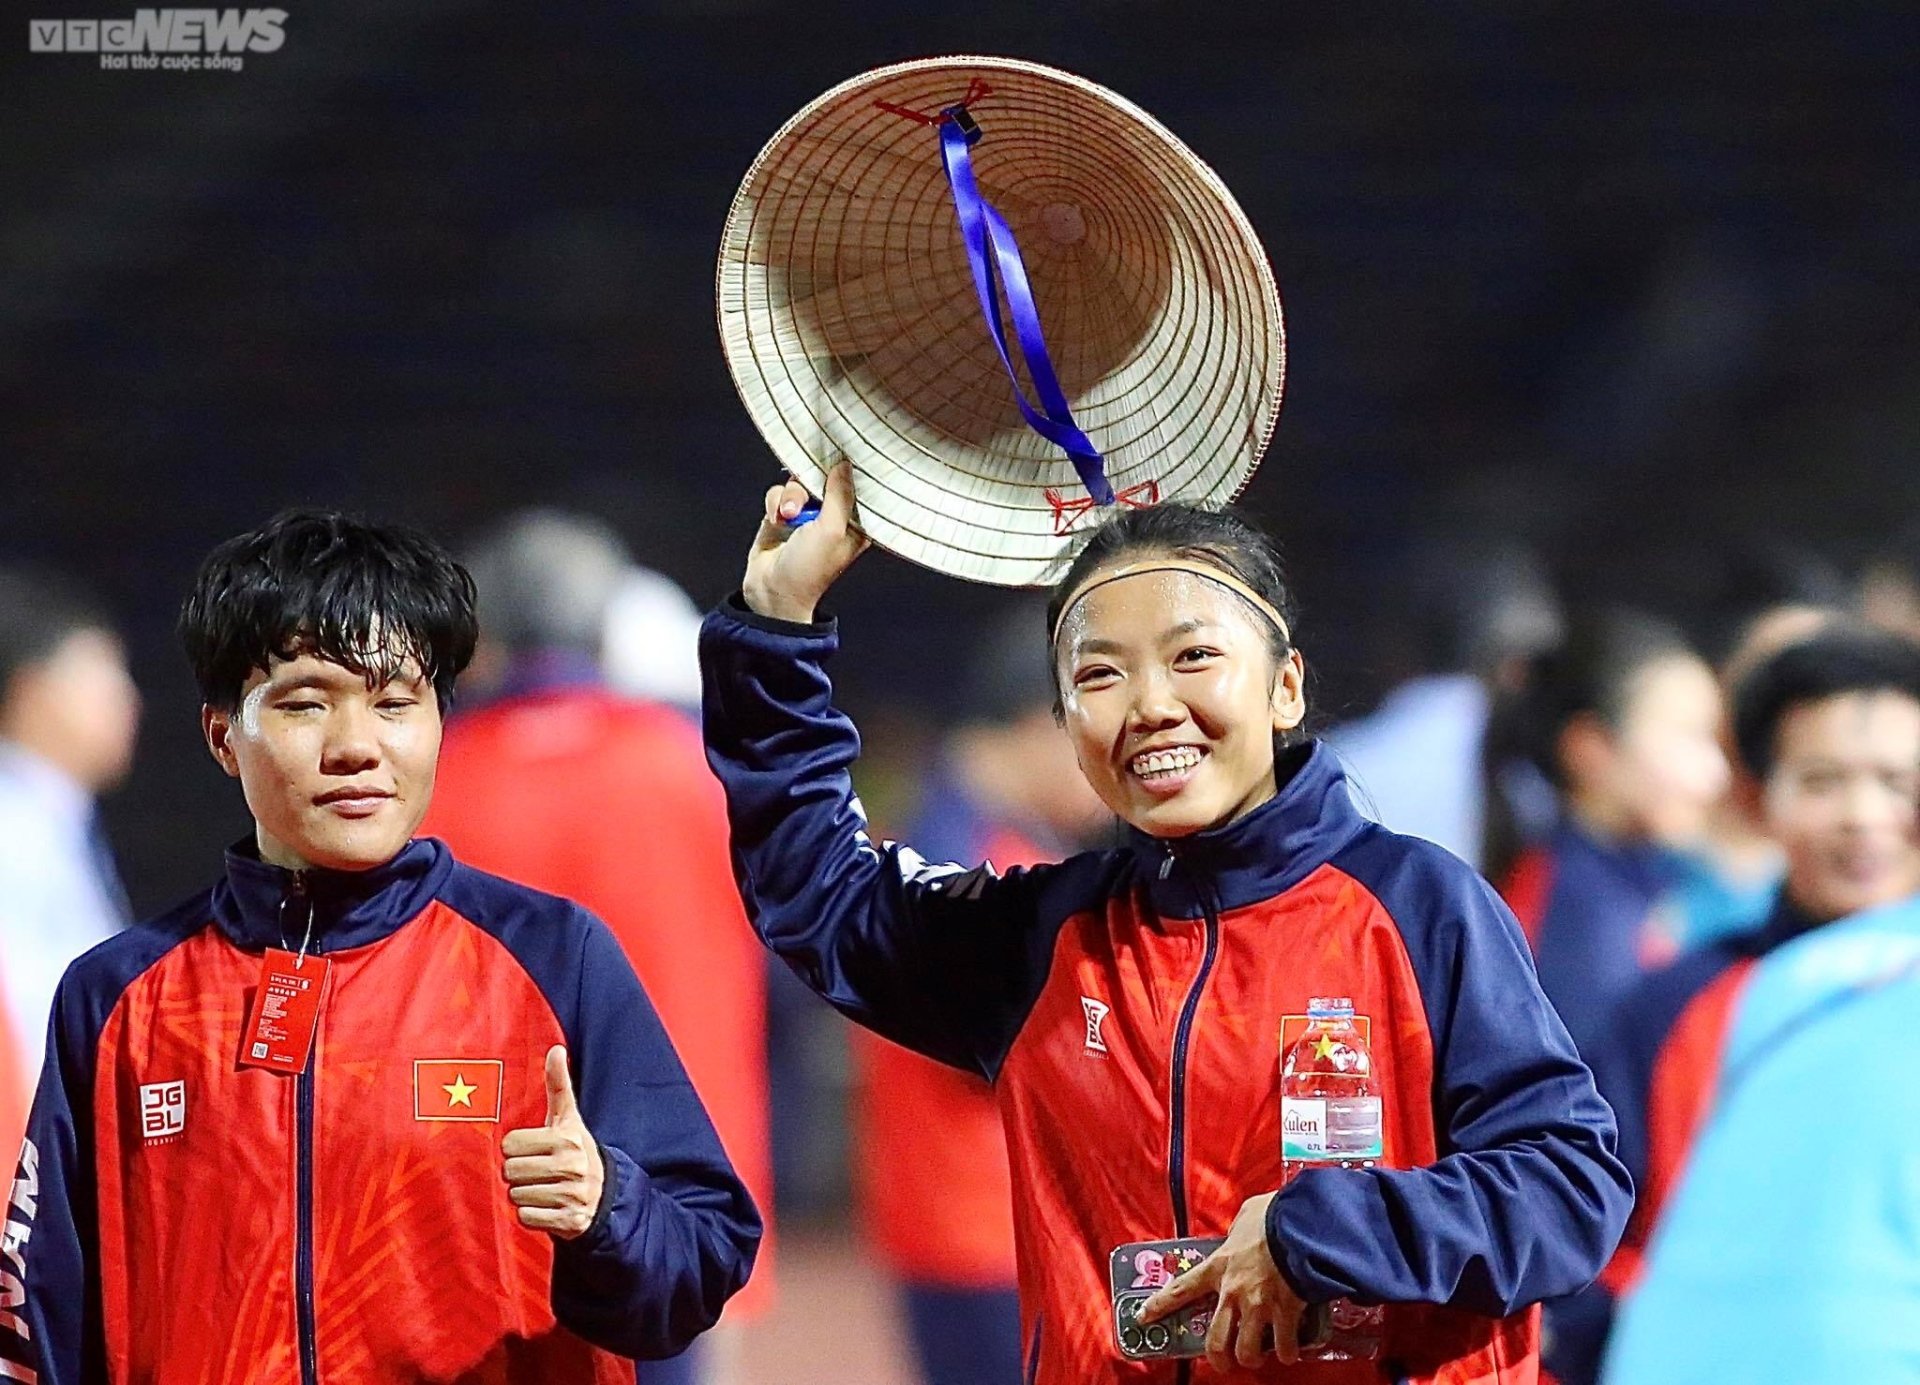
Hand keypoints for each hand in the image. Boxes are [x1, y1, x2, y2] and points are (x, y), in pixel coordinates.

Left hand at [501, 1046, 604, 1239]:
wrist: (606, 1194)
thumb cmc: (576, 1149)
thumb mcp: (569, 1118)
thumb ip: (559, 1084)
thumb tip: (556, 1048)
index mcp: (567, 1137)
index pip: (509, 1145)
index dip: (517, 1149)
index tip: (535, 1149)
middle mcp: (571, 1165)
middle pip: (510, 1172)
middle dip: (520, 1173)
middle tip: (539, 1171)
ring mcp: (572, 1195)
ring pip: (516, 1196)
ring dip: (526, 1194)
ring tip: (545, 1188)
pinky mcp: (569, 1220)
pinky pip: (526, 1217)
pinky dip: (532, 1215)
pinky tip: (548, 1206)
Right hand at [741, 461, 868, 623]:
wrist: (772, 590)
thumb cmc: (808, 570)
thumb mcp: (832, 529)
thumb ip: (840, 494)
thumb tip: (844, 466)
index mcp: (853, 523)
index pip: (854, 487)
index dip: (845, 474)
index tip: (836, 460)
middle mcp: (831, 517)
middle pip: (822, 480)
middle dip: (809, 487)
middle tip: (803, 503)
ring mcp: (806, 516)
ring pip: (797, 484)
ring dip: (789, 497)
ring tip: (788, 516)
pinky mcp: (783, 516)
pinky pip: (779, 493)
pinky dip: (775, 503)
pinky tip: (776, 520)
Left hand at [1139, 1192, 1316, 1372]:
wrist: (1301, 1225)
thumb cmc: (1274, 1216)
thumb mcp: (1246, 1216)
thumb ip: (1237, 1230)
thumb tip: (1241, 1232)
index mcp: (1218, 1266)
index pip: (1180, 1289)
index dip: (1159, 1306)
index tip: (1143, 1317)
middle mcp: (1233, 1291)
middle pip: (1215, 1340)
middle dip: (1218, 1358)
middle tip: (1223, 1361)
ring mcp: (1258, 1306)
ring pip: (1245, 1351)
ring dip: (1250, 1358)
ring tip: (1255, 1356)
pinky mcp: (1285, 1313)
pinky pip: (1282, 1346)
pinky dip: (1285, 1353)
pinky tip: (1287, 1351)